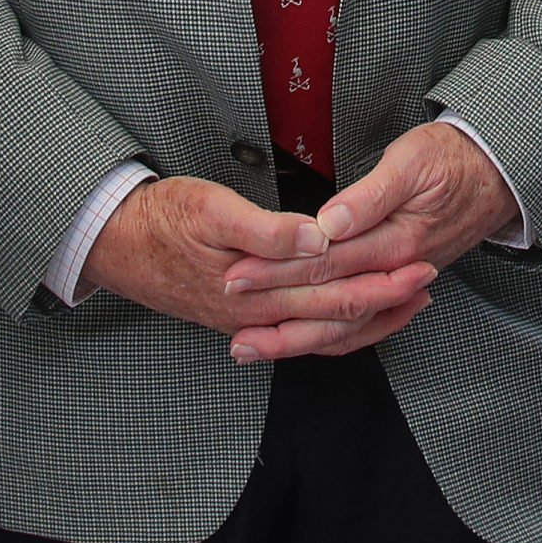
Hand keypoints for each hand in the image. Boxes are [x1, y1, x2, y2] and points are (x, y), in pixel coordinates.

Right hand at [79, 176, 434, 360]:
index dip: (378, 282)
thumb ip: (265, 230)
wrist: (115, 242)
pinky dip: (333, 326)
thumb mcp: (209, 211)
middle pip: (335, 317)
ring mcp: (250, 321)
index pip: (332, 294)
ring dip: (367, 318)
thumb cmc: (161, 220)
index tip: (416, 266)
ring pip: (321, 331)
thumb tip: (315, 238)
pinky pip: (299, 331)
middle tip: (427, 280)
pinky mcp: (244, 317)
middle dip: (386, 301)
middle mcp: (257, 316)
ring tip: (407, 301)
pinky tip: (353, 316)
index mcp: (256, 292)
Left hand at [222, 121, 515, 318]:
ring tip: (254, 345)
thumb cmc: (452, 159)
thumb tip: (331, 223)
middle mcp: (398, 270)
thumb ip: (369, 197)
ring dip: (297, 337)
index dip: (277, 269)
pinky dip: (332, 337)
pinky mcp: (400, 283)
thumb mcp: (412, 162)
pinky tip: (303, 341)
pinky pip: (364, 324)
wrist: (497, 173)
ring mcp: (400, 281)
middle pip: (328, 301)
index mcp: (397, 240)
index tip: (238, 273)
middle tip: (229, 313)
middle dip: (275, 310)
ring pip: (345, 324)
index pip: (325, 262)